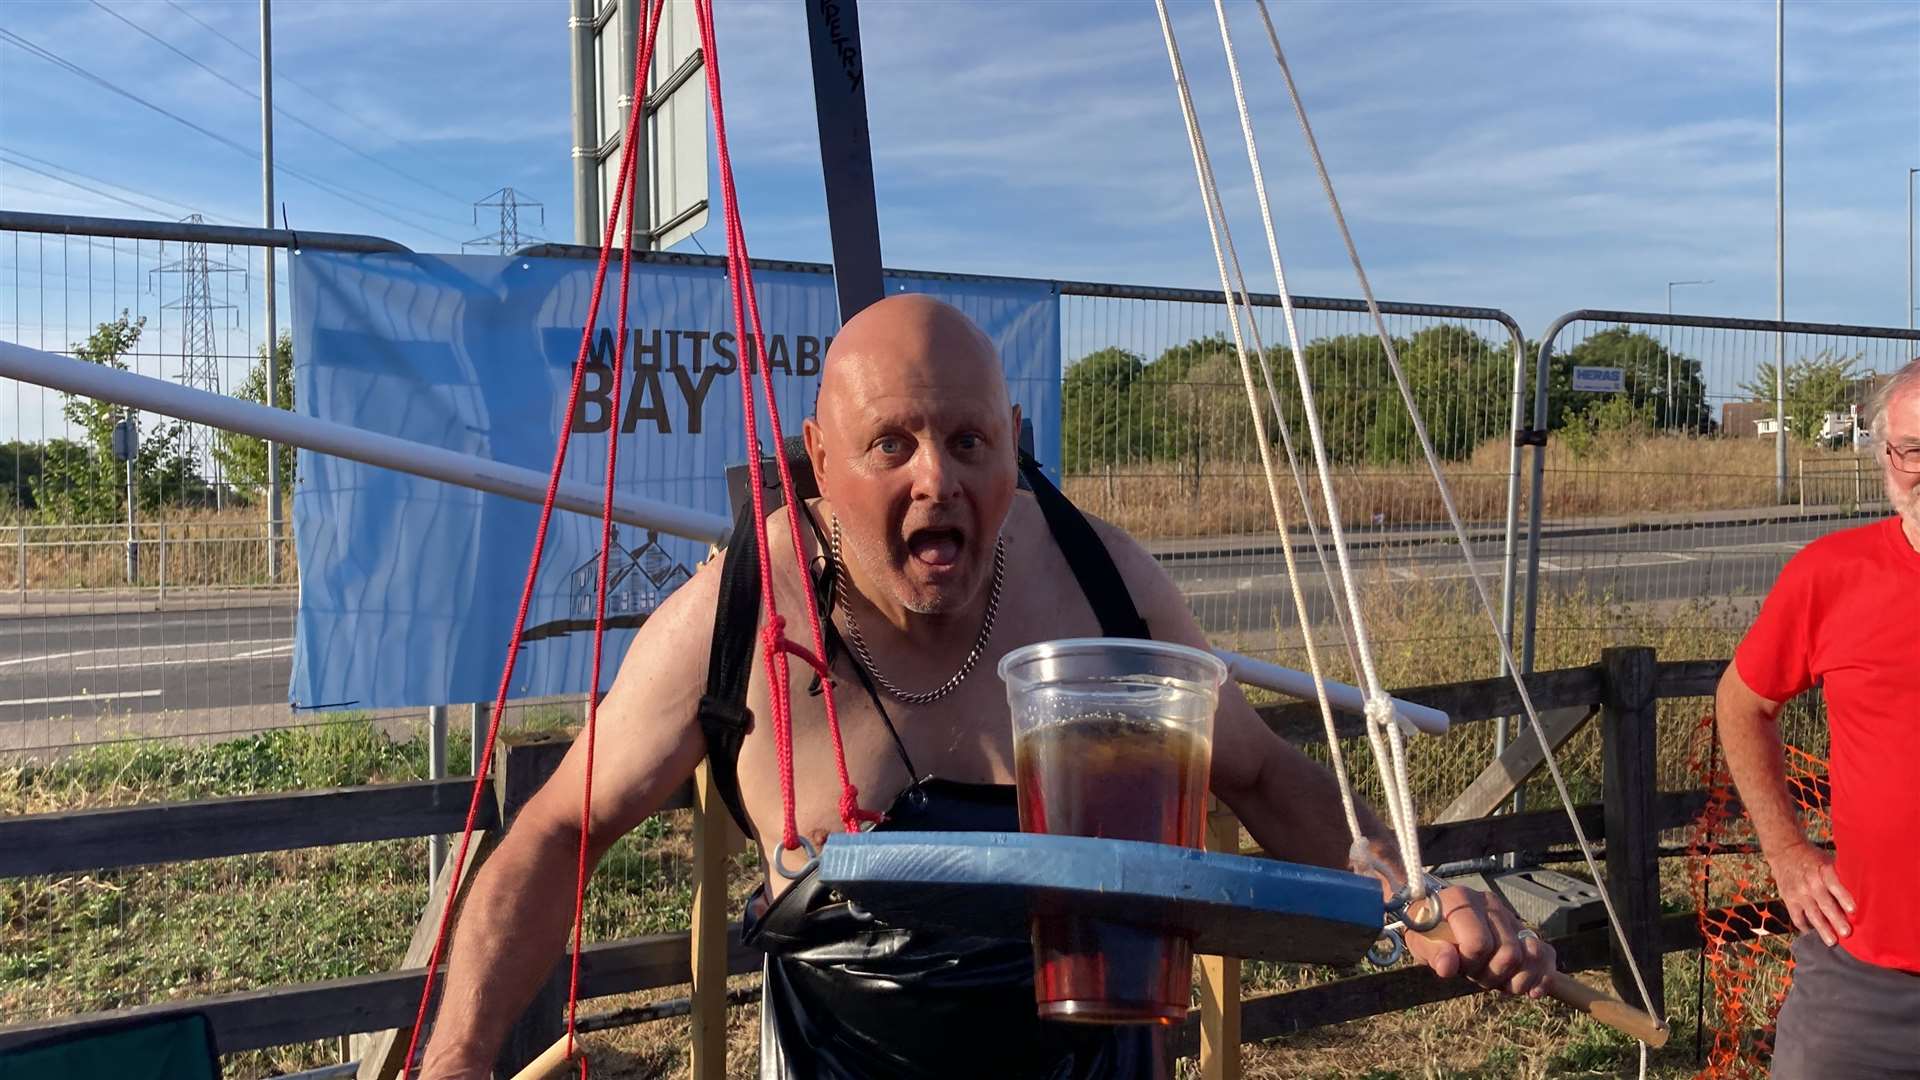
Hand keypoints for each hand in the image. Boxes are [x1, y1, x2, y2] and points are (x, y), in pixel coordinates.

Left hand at [1401, 885, 1555, 998]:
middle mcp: (1490, 904)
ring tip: (1493, 978)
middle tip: (1473, 973)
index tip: (1455, 963)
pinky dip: (1542, 977)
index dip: (1469, 963)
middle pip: (1509, 953)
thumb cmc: (1427, 930)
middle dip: (1490, 975)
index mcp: (1461, 900)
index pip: (1479, 943)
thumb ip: (1431, 951)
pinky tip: (1532, 991)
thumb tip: (1448, 967)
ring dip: (1513, 979)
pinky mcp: (1524, 931)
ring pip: (1531, 956)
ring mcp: (1510, 916)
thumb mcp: (1418, 940)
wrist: (1438, 918)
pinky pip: (1546, 954)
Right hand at [1767, 841, 1853, 946]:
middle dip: (1835, 919)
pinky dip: (1805, 927)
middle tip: (1846, 933)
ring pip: (1812, 913)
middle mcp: (1810, 882)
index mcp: (1823, 870)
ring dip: (1822, 928)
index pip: (1835, 885)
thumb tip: (1866, 892)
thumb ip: (1842, 876)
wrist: (1785, 851)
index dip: (1844, 898)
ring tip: (1832, 942)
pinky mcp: (1788, 899)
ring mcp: (1798, 892)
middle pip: (1824, 903)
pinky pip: (1797, 916)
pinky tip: (1814, 934)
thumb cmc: (1815, 859)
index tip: (1853, 910)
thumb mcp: (1829, 861)